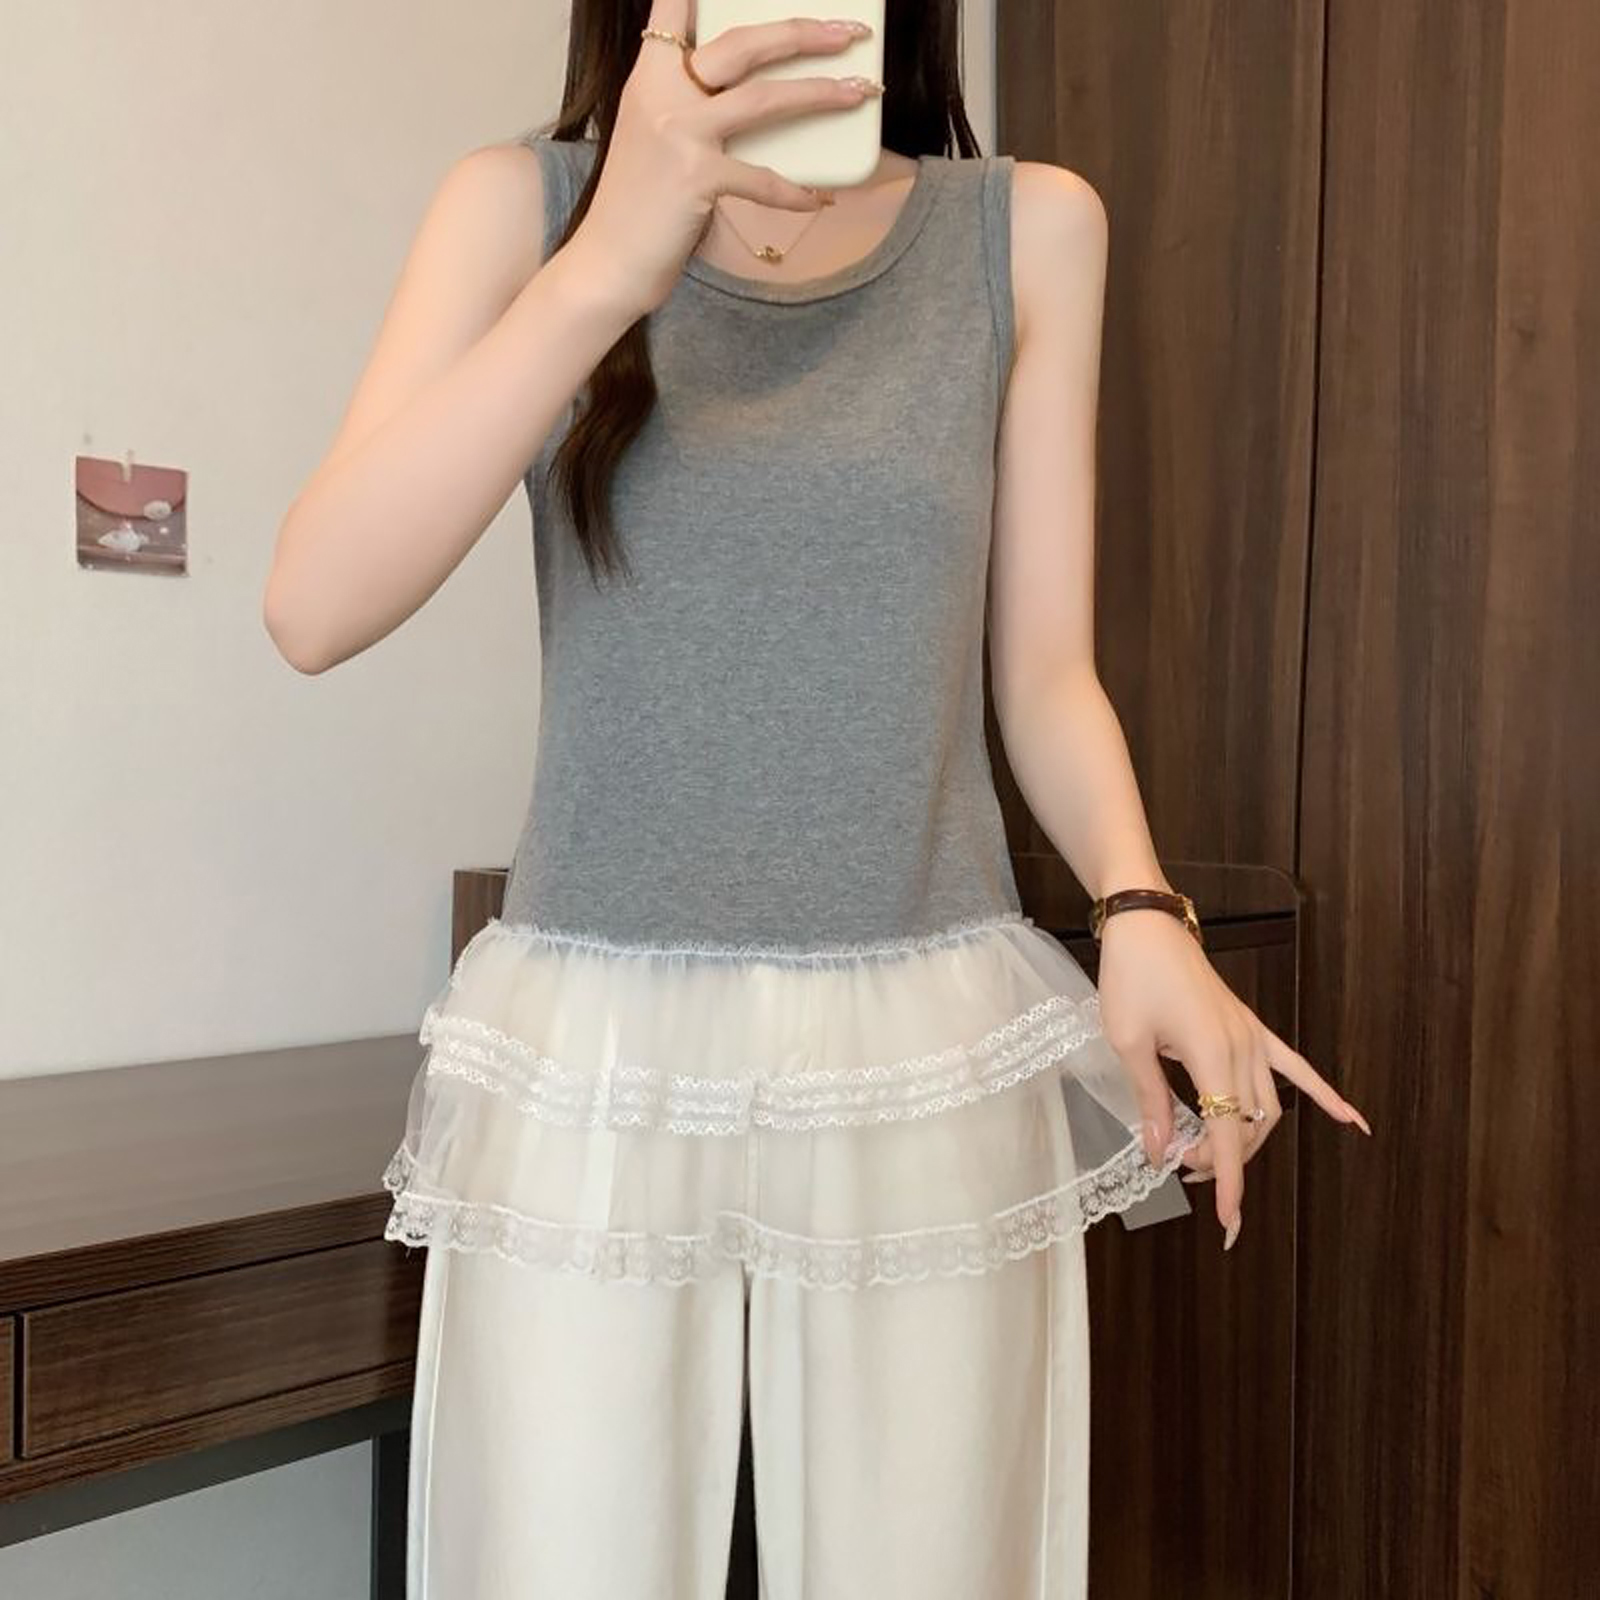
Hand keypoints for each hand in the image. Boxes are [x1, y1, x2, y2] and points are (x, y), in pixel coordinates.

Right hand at [568, 1, 881, 317]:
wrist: (606, 262)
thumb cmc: (635, 206)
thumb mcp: (653, 137)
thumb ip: (687, 107)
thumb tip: (750, 97)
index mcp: (648, 77)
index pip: (672, 11)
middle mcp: (662, 95)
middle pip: (743, 44)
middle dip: (803, 33)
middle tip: (848, 33)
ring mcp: (680, 135)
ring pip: (763, 98)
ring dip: (820, 93)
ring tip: (859, 92)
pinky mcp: (697, 180)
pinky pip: (763, 179)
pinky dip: (796, 193)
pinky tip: (820, 198)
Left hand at [1094, 907, 1370, 1250]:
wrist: (1146, 926)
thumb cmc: (1132, 977)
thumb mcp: (1128, 1042)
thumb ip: (1151, 1100)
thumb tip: (1160, 1151)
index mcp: (1212, 1054)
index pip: (1228, 1134)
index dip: (1227, 1180)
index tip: (1228, 1221)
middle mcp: (1243, 1049)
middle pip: (1248, 1126)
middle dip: (1222, 1158)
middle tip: (1181, 1164)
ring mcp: (1252, 1037)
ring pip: (1267, 1108)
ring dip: (1245, 1138)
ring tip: (1204, 1152)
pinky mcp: (1251, 1027)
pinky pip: (1296, 1067)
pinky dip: (1325, 1095)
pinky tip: (1354, 1121)